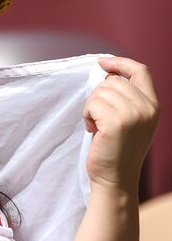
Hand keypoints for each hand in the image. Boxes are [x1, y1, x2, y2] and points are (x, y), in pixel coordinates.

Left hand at [83, 56, 158, 193]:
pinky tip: (94, 130)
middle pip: (112, 81)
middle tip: (99, 118)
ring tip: (98, 126)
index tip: (102, 63)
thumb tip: (106, 75)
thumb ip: (128, 99)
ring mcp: (133, 115)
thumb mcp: (132, 120)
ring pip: (100, 91)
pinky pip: (91, 104)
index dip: (120, 63)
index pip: (141, 71)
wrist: (116, 178)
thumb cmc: (117, 149)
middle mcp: (147, 108)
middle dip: (98, 96)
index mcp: (154, 105)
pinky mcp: (116, 123)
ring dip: (91, 107)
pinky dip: (87, 115)